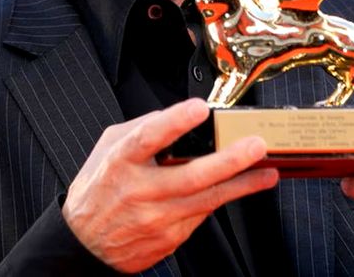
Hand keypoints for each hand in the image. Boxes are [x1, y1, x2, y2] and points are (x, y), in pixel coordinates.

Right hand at [63, 98, 278, 272]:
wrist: (86, 244)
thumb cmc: (98, 189)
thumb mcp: (108, 147)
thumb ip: (139, 128)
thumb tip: (172, 115)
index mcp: (121, 162)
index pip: (148, 138)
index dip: (174, 122)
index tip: (198, 109)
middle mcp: (140, 191)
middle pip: (190, 176)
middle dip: (228, 161)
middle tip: (255, 146)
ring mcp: (157, 218)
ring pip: (207, 200)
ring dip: (242, 185)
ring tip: (267, 172)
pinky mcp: (170, 238)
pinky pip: (202, 214)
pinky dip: (221, 198)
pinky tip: (239, 187)